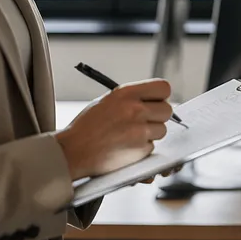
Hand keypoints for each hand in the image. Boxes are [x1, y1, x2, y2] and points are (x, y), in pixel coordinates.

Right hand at [54, 79, 172, 180]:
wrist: (73, 151)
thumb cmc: (87, 127)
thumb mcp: (108, 101)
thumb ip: (132, 98)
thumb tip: (154, 100)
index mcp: (126, 93)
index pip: (163, 88)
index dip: (161, 96)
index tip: (156, 101)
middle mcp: (135, 109)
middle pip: (167, 110)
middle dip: (158, 116)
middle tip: (145, 121)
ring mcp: (139, 130)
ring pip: (162, 130)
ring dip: (151, 134)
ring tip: (130, 135)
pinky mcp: (140, 149)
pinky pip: (152, 146)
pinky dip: (142, 148)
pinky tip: (125, 147)